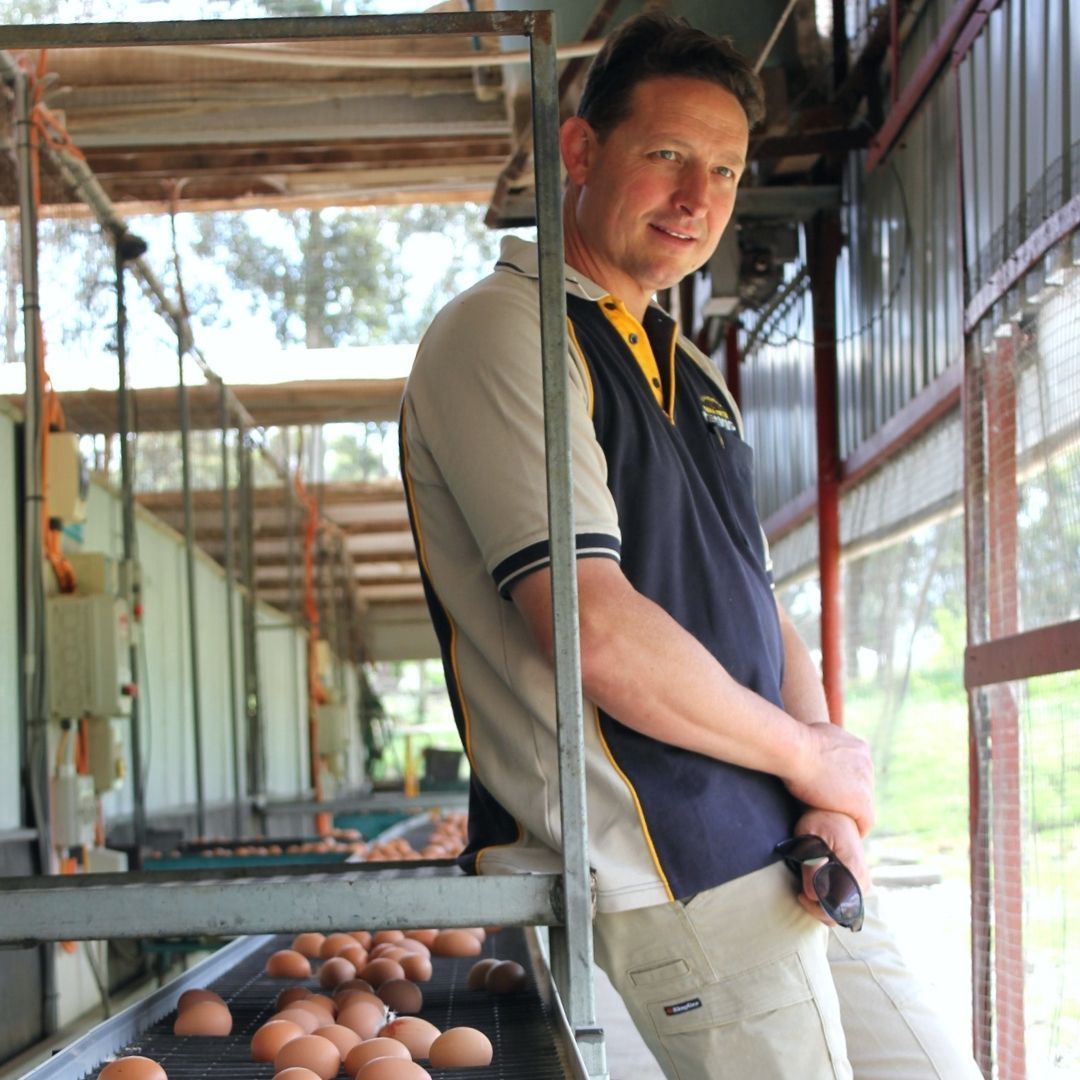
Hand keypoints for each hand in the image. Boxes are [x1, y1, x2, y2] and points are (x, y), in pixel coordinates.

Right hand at [783, 722, 874, 836]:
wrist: (796, 751)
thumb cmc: (796, 743)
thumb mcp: (816, 734)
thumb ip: (824, 744)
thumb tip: (815, 749)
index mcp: (858, 747)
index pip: (856, 770)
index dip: (843, 782)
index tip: (830, 790)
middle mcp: (867, 763)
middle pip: (862, 787)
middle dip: (848, 796)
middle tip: (830, 808)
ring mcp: (867, 784)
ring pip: (864, 804)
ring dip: (849, 812)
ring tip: (835, 822)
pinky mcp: (862, 804)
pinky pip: (865, 823)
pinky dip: (856, 829)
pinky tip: (844, 834)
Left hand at [789, 809, 869, 926]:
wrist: (833, 810)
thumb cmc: (819, 820)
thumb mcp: (809, 838)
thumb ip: (811, 866)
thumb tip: (814, 894)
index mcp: (854, 870)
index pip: (839, 908)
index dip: (818, 908)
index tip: (801, 895)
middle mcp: (863, 879)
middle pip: (843, 913)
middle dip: (818, 909)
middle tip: (800, 893)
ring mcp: (862, 881)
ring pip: (843, 909)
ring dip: (822, 905)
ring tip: (806, 888)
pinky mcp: (857, 880)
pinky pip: (844, 901)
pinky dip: (828, 900)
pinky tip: (814, 887)